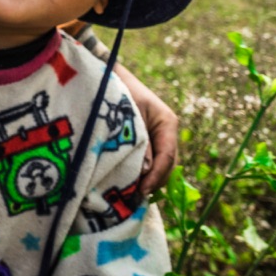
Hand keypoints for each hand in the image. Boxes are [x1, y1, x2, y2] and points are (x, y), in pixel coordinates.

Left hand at [115, 63, 178, 193]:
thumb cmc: (117, 91)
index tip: (142, 191)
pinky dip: (141, 174)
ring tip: (130, 196)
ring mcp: (158, 137)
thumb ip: (137, 141)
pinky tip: (128, 184)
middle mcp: (167, 132)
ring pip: (159, 166)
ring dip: (147, 181)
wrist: (108, 77)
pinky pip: (149, 162)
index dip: (156, 177)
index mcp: (167, 123)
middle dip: (153, 183)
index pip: (167, 157)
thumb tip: (145, 171)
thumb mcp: (127, 114)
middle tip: (133, 198)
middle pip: (167, 165)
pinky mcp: (147, 141)